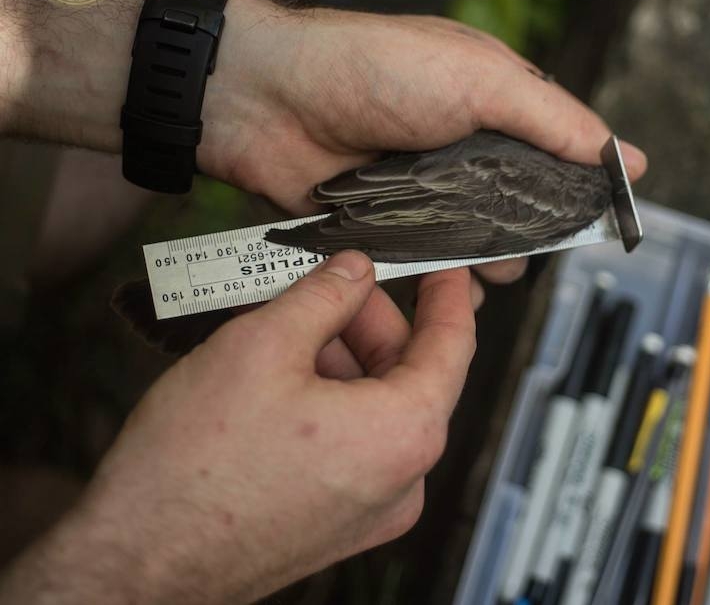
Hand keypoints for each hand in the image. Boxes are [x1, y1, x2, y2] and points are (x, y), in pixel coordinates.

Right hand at [0, 251, 475, 603]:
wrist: (137, 563)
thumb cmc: (194, 470)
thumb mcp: (262, 346)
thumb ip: (324, 295)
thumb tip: (354, 271)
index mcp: (404, 433)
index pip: (454, 344)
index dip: (449, 293)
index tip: (445, 264)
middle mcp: (403, 479)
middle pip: (408, 373)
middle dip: (368, 321)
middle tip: (327, 282)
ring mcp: (372, 509)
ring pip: (376, 407)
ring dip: (340, 359)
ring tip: (284, 328)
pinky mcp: (338, 524)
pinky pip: (354, 444)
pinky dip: (328, 402)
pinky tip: (280, 377)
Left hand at [197, 0, 647, 285]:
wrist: (268, 100)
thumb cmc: (377, 70)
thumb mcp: (482, 81)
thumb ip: (556, 122)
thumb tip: (631, 160)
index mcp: (496, 103)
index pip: (559, 153)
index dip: (580, 189)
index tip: (598, 223)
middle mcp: (465, 147)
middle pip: (522, 205)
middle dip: (534, 233)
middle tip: (533, 250)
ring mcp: (425, 188)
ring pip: (479, 240)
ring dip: (491, 260)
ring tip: (492, 272)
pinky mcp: (388, 223)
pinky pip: (428, 262)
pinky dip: (442, 279)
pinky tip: (451, 290)